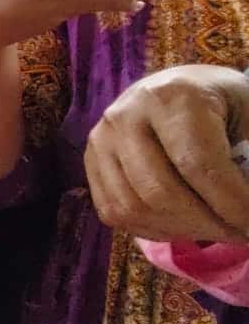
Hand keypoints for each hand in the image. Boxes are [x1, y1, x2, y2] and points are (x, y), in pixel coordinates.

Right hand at [86, 65, 248, 242]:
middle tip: (238, 233)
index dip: (230, 204)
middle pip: (160, 191)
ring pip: (133, 208)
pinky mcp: (89, 162)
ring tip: (213, 230)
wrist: (175, 90)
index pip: (197, 163)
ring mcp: (100, 140)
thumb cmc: (220, 103)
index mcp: (170, 96)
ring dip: (180, 230)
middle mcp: (124, 116)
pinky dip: (152, 228)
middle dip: (206, 224)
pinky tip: (182, 224)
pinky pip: (114, 213)